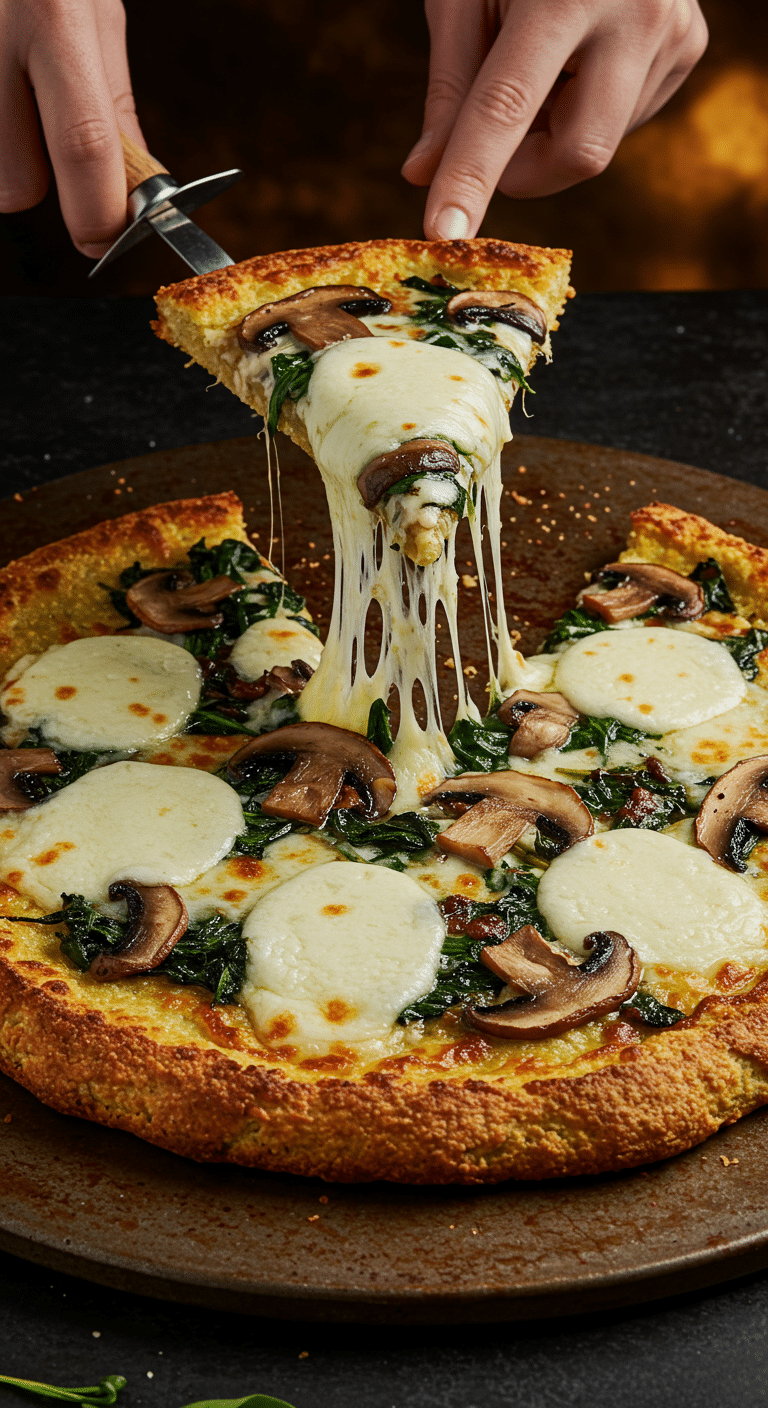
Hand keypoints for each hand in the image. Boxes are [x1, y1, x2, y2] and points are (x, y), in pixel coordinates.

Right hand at [0, 0, 144, 256]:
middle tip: (33, 123)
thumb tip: (137, 187)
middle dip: (32, 180)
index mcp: (54, 16)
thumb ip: (110, 103)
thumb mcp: (92, 8)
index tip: (106, 237)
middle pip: (14, 186)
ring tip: (4, 82)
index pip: (85, 145)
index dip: (99, 212)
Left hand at [403, 0, 707, 238]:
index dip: (471, 175)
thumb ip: (451, 86)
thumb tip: (423, 174)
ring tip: (547, 59)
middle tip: (496, 144)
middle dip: (527, 171)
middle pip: (578, 154)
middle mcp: (634, 13)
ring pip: (601, 144)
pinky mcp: (690, 46)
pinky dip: (588, 108)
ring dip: (555, 131)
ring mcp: (673, 31)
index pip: (507, 106)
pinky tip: (585, 54)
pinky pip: (626, 118)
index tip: (445, 230)